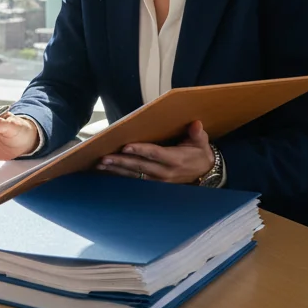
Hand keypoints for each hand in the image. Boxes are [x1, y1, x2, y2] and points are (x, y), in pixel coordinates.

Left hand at [96, 121, 213, 183]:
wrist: (206, 174)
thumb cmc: (200, 154)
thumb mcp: (202, 143)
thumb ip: (197, 134)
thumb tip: (196, 124)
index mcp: (175, 159)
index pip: (155, 154)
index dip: (140, 150)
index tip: (126, 146)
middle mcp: (165, 172)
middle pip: (140, 166)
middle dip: (121, 161)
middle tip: (105, 157)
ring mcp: (159, 180)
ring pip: (135, 174)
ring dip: (118, 169)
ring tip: (102, 164)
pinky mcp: (155, 184)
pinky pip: (136, 180)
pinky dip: (122, 176)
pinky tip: (109, 172)